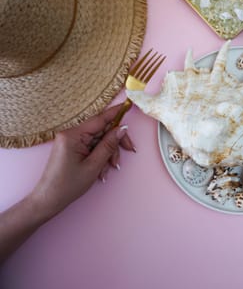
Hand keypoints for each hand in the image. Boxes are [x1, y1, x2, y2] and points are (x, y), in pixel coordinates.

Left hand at [29, 104, 135, 220]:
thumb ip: (109, 145)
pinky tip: (102, 171)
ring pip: (99, 141)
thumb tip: (121, 129)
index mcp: (73, 135)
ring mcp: (71, 141)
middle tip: (130, 150)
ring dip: (108, 154)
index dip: (116, 113)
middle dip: (115, 143)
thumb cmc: (68, 185)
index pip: (100, 119)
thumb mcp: (94, 165)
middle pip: (102, 131)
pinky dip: (101, 157)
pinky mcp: (72, 148)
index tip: (128, 105)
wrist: (49, 200)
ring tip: (109, 169)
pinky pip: (92, 147)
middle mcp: (71, 134)